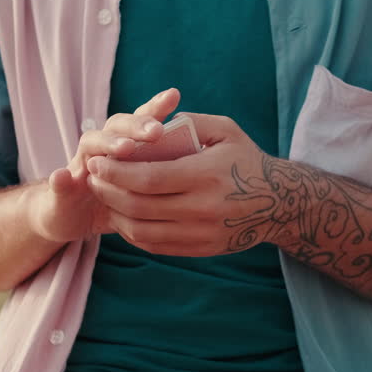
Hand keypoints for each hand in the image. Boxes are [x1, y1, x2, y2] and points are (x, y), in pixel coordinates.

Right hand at [31, 88, 180, 243]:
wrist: (68, 216)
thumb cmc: (114, 198)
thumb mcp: (141, 185)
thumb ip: (163, 168)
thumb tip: (198, 155)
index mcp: (123, 144)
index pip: (141, 120)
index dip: (155, 107)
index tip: (174, 95)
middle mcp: (101, 148)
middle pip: (117, 127)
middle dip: (137, 126)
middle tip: (157, 131)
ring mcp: (80, 165)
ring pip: (90, 144)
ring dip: (107, 143)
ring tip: (125, 148)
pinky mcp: (60, 190)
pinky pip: (58, 183)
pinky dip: (60, 180)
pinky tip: (63, 176)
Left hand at [85, 113, 283, 257]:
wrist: (279, 203)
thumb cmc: (247, 159)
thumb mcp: (226, 130)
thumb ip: (189, 122)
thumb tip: (151, 124)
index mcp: (206, 175)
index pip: (148, 178)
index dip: (116, 172)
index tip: (96, 161)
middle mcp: (203, 208)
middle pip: (139, 206)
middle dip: (108, 191)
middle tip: (92, 177)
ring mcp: (202, 233)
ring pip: (142, 231)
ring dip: (115, 214)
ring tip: (103, 196)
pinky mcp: (201, 249)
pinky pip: (155, 245)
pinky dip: (132, 232)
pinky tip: (123, 216)